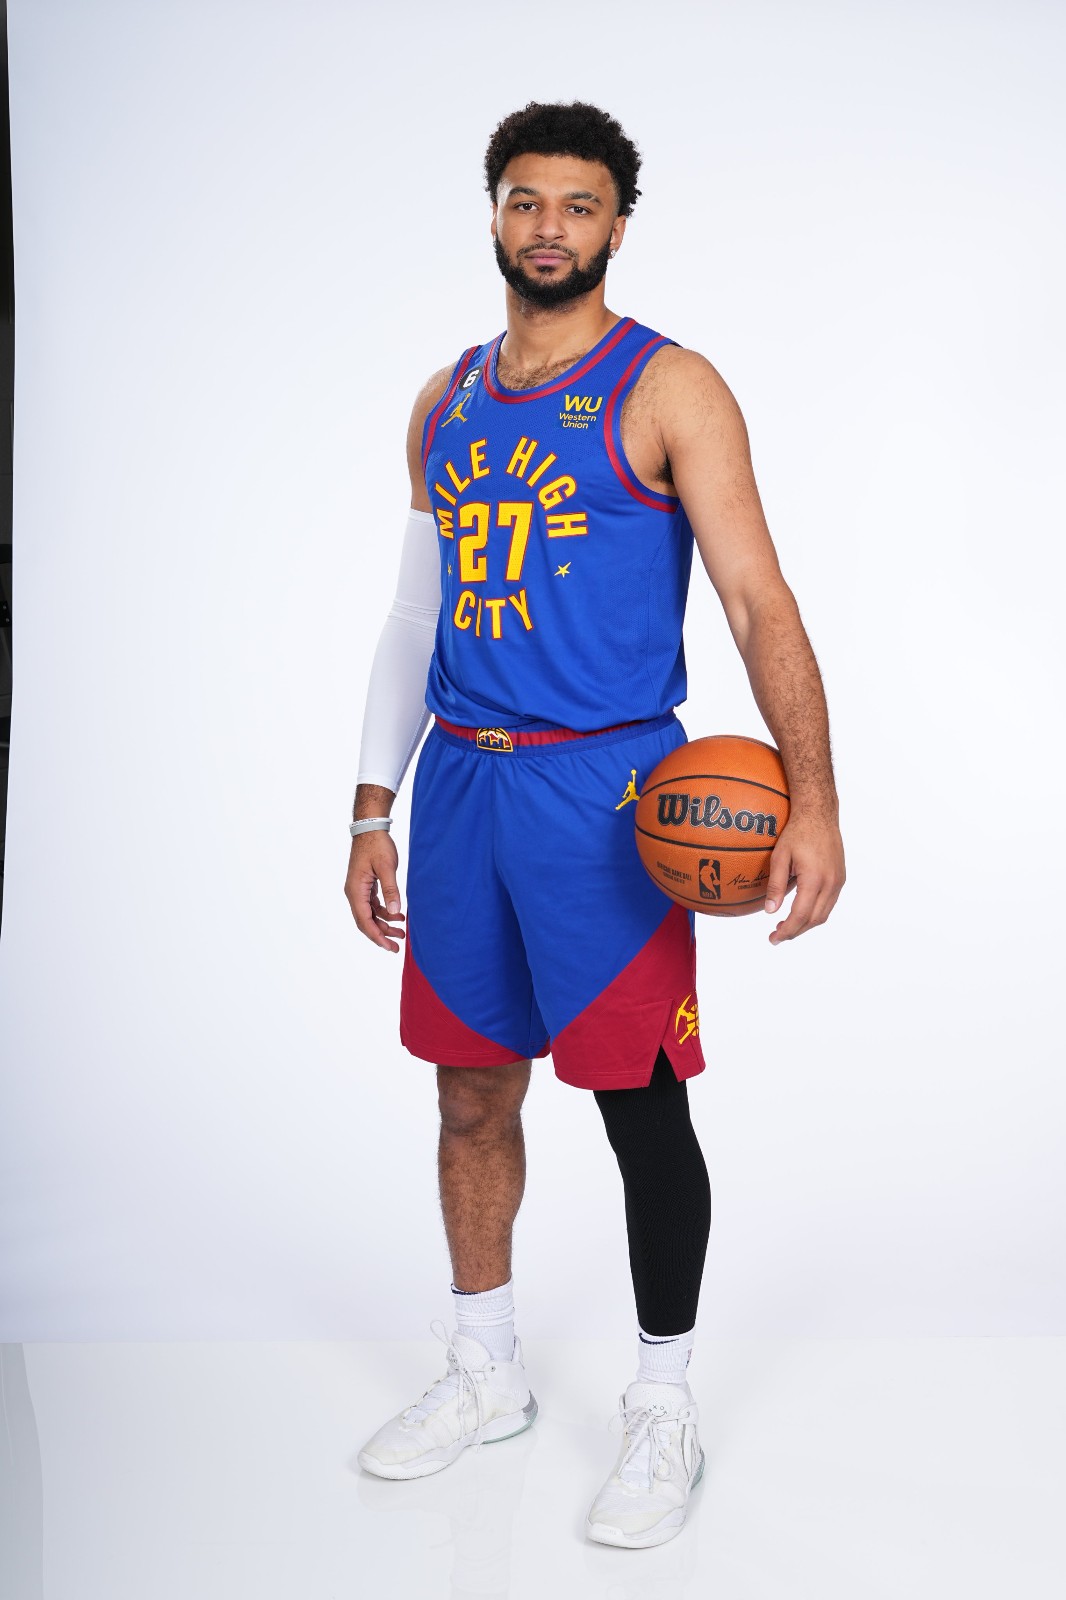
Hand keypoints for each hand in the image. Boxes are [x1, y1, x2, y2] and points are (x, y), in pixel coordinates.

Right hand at [344, 831, 405, 952]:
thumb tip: (395, 912)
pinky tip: (398, 915)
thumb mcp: (386, 867)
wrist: (370, 828)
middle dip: (381, 935)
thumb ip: (391, 890)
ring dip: (384, 924)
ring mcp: (359, 890)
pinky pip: (373, 905)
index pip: (364, 920)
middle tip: (397, 946)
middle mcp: (354, 893)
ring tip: (402, 932)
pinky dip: (384, 913)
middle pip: (365, 921)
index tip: (389, 946)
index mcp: (355, 890)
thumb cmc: (377, 845)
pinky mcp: (365, 886)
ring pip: (370, 915)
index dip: (377, 936)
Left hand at [763, 811, 844, 944]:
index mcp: (815, 879)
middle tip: (776, 936)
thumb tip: (770, 911)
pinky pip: (829, 903)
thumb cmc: (797, 832)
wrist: (819, 814)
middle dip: (795, 931)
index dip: (787, 931)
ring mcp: (838, 881)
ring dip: (806, 924)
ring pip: (824, 914)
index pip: (800, 915)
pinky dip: (815, 913)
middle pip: (814, 919)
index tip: (773, 939)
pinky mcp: (840, 878)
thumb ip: (775, 885)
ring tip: (786, 926)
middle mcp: (831, 883)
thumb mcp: (780, 856)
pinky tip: (801, 911)